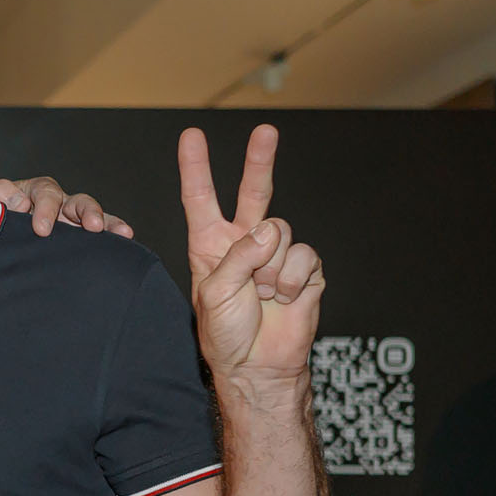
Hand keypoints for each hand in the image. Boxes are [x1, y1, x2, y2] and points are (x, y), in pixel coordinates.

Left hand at [0, 174, 133, 237]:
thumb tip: (17, 202)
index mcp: (32, 192)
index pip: (45, 193)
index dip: (45, 209)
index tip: (42, 229)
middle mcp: (55, 204)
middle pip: (77, 201)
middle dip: (88, 212)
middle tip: (93, 227)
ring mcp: (67, 222)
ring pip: (92, 218)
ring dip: (108, 224)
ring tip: (123, 233)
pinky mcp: (72, 241)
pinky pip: (95, 239)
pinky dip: (111, 240)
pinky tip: (125, 245)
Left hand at [178, 123, 323, 385]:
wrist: (258, 365)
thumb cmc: (226, 333)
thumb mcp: (215, 293)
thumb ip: (237, 257)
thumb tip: (268, 231)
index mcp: (210, 246)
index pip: (201, 199)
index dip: (196, 168)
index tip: (191, 136)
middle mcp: (243, 243)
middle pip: (254, 193)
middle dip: (259, 161)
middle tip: (265, 130)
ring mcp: (275, 254)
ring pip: (279, 232)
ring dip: (269, 267)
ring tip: (262, 294)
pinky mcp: (304, 268)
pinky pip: (303, 256)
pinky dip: (291, 279)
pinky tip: (283, 298)